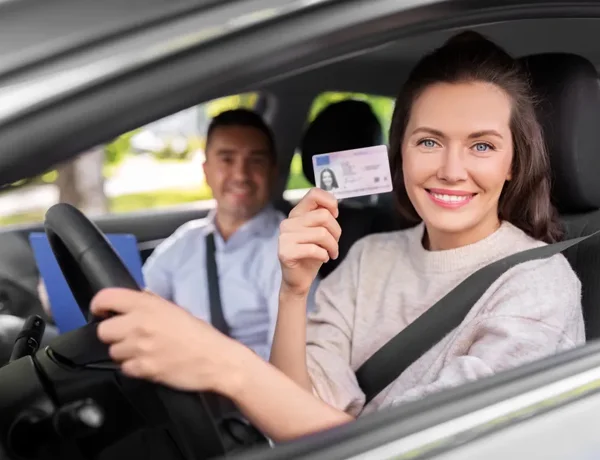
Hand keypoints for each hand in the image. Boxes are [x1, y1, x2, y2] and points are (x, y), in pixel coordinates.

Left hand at [91, 288, 246, 395]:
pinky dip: (134, 368)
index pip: (106, 298)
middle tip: (127, 337)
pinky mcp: (143, 369)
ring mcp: (140, 348)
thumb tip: (135, 298)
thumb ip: (151, 303)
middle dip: (113, 335)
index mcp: (147, 305)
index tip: (102, 313)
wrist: (216, 359)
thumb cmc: (200, 334)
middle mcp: (139, 323)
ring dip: (124, 353)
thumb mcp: (175, 309)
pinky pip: (124, 369)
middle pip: (103, 331)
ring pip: (112, 352)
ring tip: (142, 352)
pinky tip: (149, 364)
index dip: (98, 306)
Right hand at [278, 188, 340, 296]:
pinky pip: (314, 249)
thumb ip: (322, 217)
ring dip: (332, 246)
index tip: (335, 215)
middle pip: (323, 216)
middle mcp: (288, 222)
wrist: (299, 279)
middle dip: (336, 231)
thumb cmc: (311, 254)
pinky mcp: (285, 252)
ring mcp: (285, 237)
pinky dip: (324, 255)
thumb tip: (333, 207)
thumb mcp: (319, 232)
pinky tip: (323, 258)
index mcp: (296, 214)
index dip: (330, 201)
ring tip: (331, 253)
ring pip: (322, 233)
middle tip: (334, 243)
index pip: (314, 194)